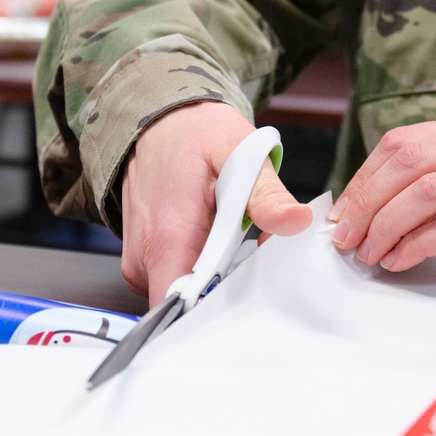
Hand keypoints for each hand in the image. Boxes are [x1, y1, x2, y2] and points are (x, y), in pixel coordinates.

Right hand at [121, 102, 312, 306]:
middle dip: (226, 294)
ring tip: (234, 243)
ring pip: (183, 296)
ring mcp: (141, 262)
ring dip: (215, 280)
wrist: (158, 120)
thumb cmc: (192, 134)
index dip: (216, 315)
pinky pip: (175, 280)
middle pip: (188, 308)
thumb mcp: (240, 152)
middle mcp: (145, 257)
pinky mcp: (143, 261)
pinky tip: (217, 244)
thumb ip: (267, 195)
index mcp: (167, 237)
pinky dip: (201, 270)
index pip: (180, 308)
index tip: (250, 298)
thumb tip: (295, 221)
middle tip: (252, 258)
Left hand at [327, 112, 435, 269]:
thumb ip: (425, 182)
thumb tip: (354, 208)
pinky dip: (417, 246)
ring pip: (430, 192)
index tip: (341, 216)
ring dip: (388, 227)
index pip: (405, 142)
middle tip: (348, 239)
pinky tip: (401, 260)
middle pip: (412, 162)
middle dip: (368, 203)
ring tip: (373, 254)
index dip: (364, 180)